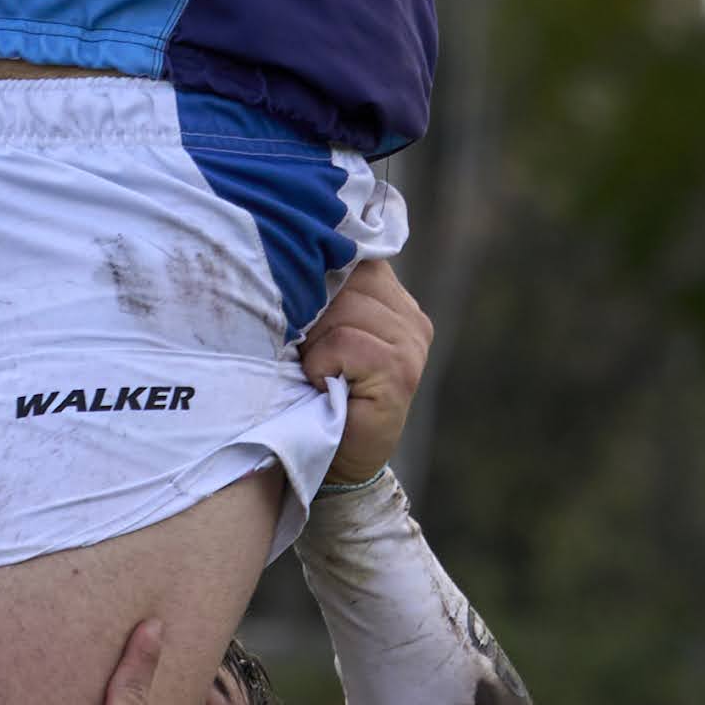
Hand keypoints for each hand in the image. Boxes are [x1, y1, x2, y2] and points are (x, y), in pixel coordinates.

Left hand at [300, 257, 429, 486]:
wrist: (330, 457)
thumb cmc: (313, 388)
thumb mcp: (318, 329)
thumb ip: (323, 291)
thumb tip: (292, 247)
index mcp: (392, 297)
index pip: (354, 253)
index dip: (315, 271)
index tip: (293, 290)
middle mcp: (410, 316)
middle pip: (346, 279)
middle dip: (311, 310)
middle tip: (304, 350)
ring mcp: (411, 343)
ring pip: (342, 309)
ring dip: (313, 341)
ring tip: (315, 370)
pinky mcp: (401, 371)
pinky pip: (345, 342)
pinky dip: (320, 363)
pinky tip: (324, 385)